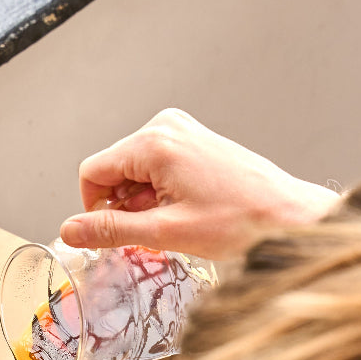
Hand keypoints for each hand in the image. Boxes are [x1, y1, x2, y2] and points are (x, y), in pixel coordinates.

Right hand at [58, 108, 339, 257]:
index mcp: (155, 142)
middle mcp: (167, 127)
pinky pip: (156, 167)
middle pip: (113, 169)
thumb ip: (111, 229)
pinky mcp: (195, 140)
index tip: (110, 232)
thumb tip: (70, 231)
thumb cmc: (242, 221)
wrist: (290, 216)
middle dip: (123, 204)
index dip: (93, 207)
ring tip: (175, 222)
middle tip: (153, 231)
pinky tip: (184, 211)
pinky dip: (160, 193)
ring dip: (143, 202)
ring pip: (134, 170)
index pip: (92, 171)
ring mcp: (183, 131)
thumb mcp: (166, 232)